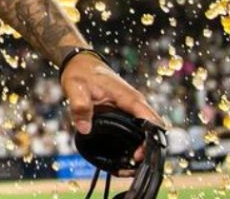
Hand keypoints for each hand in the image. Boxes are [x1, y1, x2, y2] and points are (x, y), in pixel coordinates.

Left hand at [62, 52, 165, 171]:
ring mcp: (134, 108)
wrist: (81, 62)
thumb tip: (85, 129)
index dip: (149, 141)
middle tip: (133, 165)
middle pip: (155, 130)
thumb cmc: (80, 73)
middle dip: (149, 150)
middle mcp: (137, 104)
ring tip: (130, 166)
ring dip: (145, 148)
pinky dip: (139, 142)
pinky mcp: (129, 111)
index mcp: (129, 98)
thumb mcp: (75, 88)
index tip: (138, 156)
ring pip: (149, 131)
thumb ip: (79, 107)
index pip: (150, 121)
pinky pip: (140, 128)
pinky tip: (128, 156)